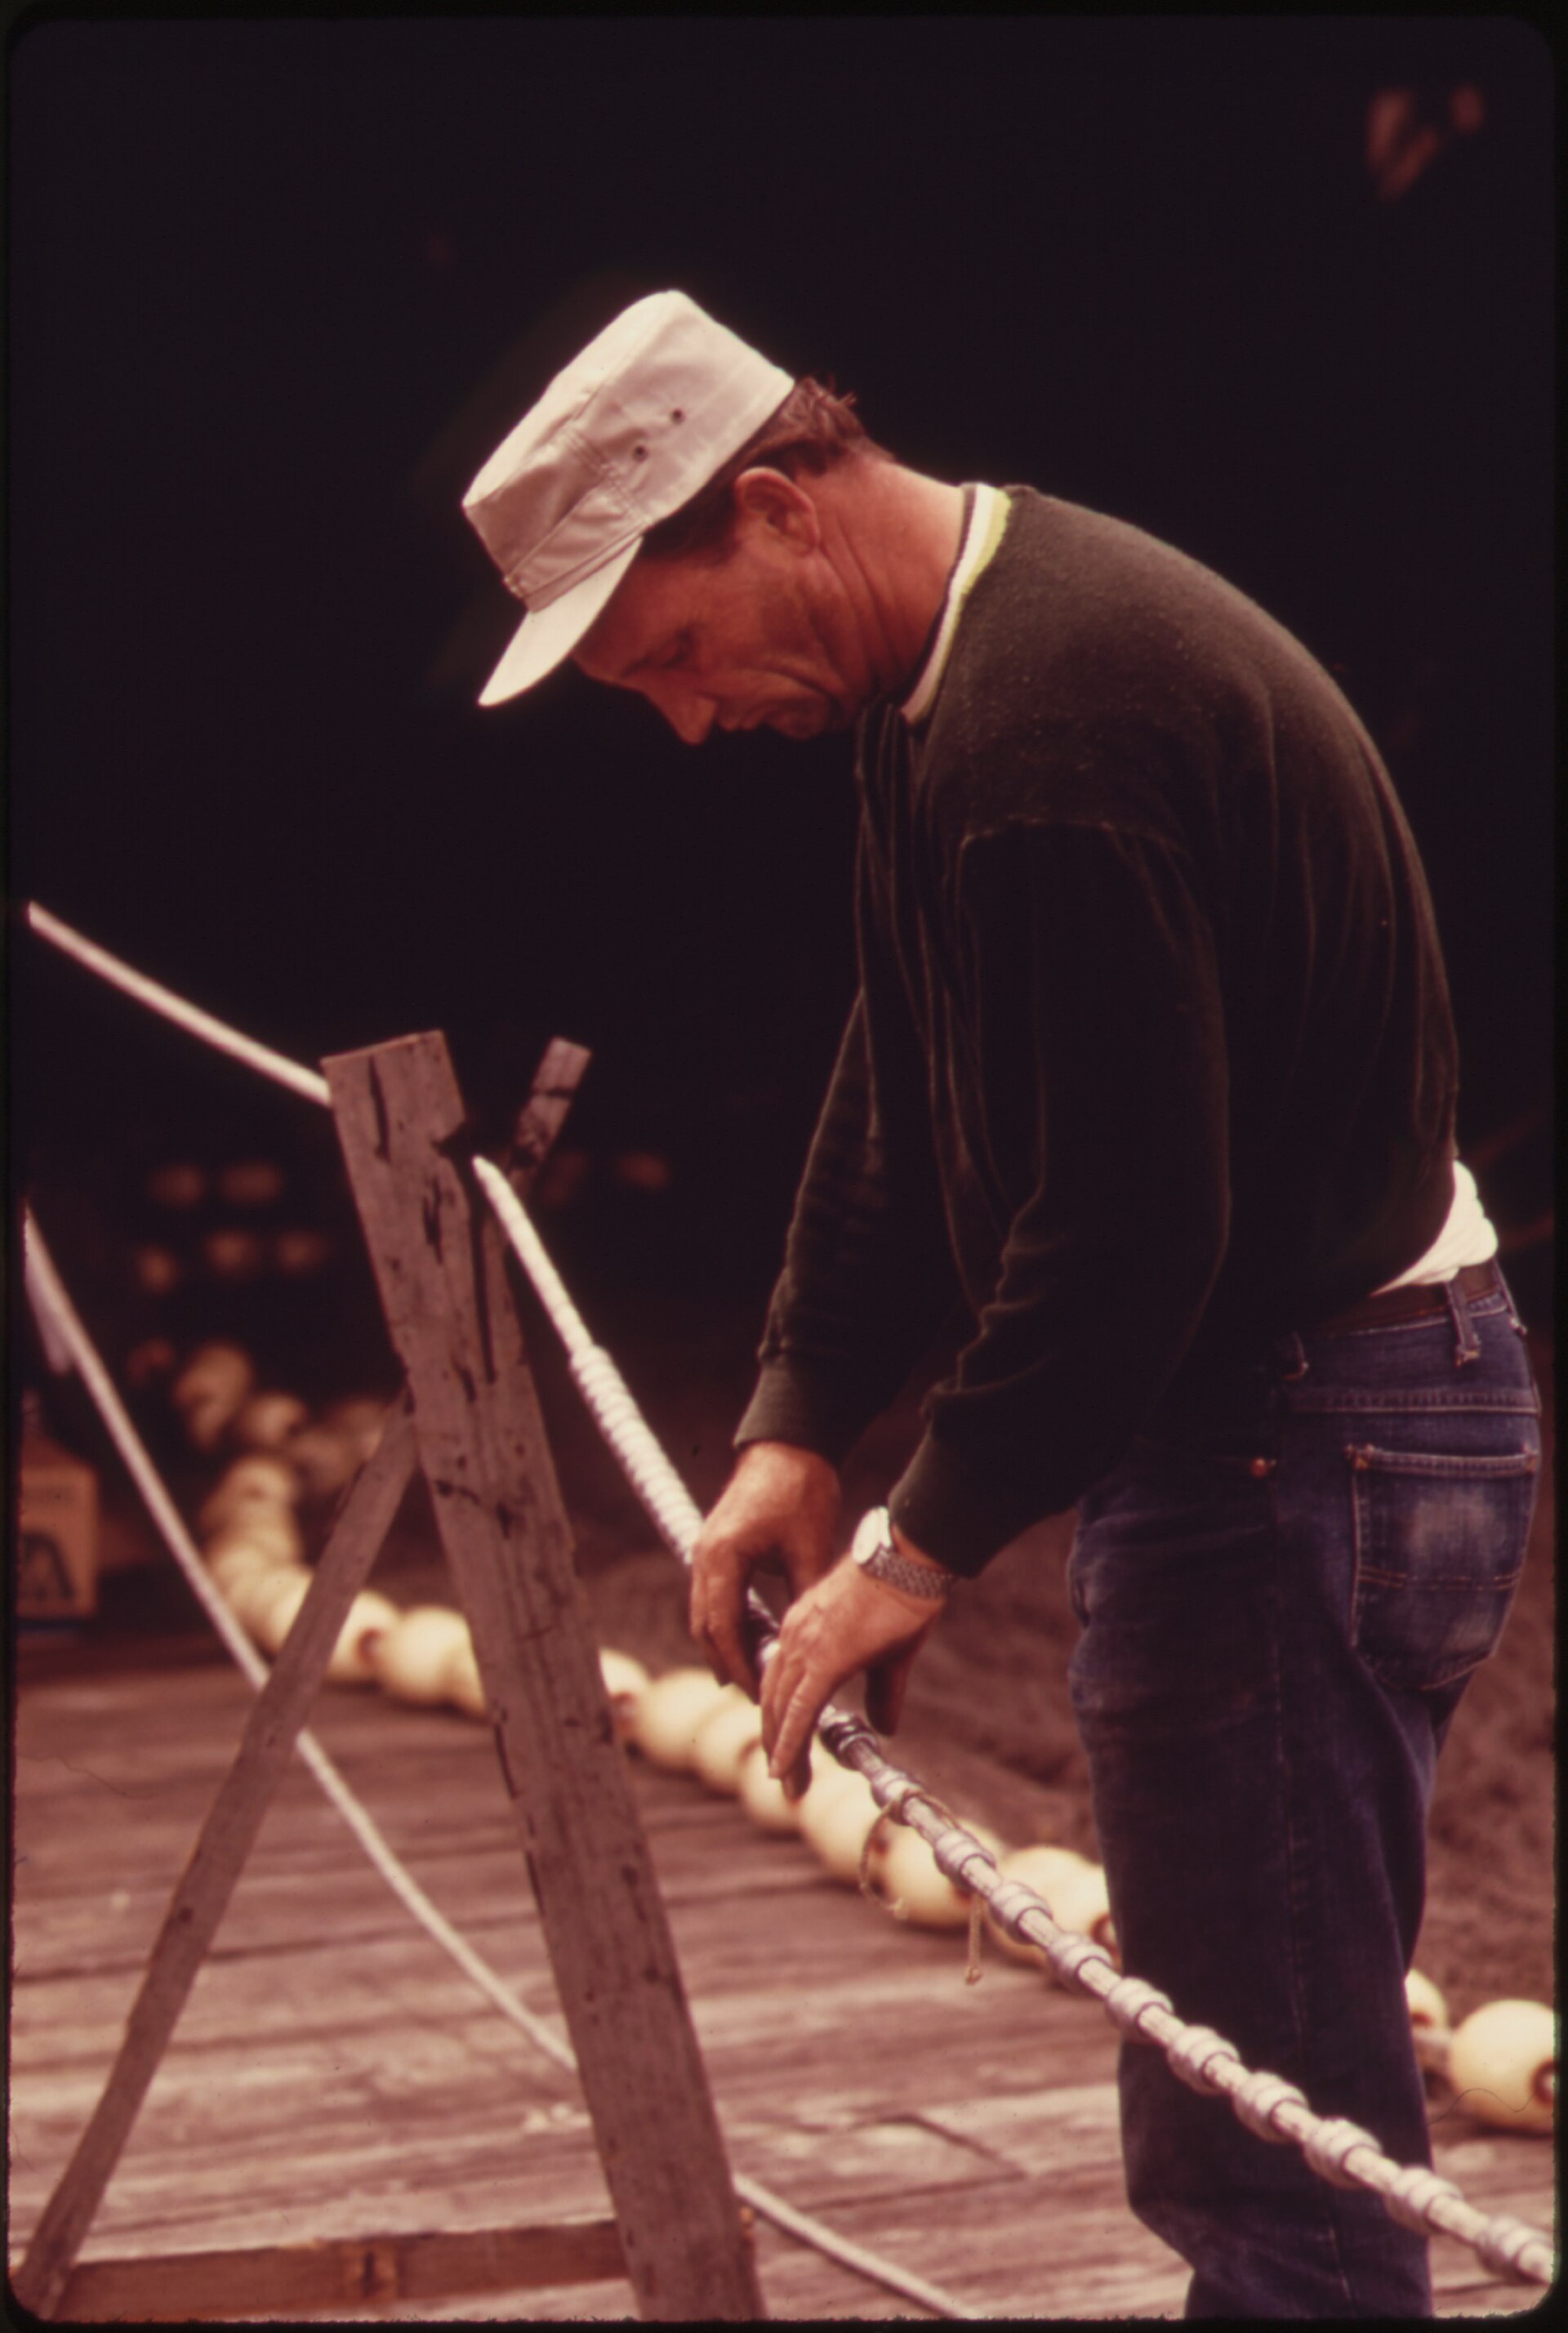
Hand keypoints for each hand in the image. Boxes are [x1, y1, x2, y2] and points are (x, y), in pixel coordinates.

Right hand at [689, 1441, 839, 1699]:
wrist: (791, 1445)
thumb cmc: (802, 1490)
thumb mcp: (810, 1548)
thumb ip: (806, 1596)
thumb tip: (814, 1645)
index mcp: (723, 1556)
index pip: (722, 1627)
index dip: (738, 1664)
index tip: (757, 1693)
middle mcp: (705, 1556)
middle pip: (705, 1626)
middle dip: (726, 1662)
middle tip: (753, 1696)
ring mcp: (707, 1551)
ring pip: (707, 1613)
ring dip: (727, 1644)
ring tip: (754, 1675)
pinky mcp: (717, 1547)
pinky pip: (715, 1595)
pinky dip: (731, 1621)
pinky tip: (755, 1637)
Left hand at [760, 1534, 942, 1798]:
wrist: (906, 1562)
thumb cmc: (903, 1598)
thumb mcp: (890, 1655)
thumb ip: (882, 1692)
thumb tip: (884, 1729)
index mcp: (803, 1630)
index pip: (781, 1684)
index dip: (781, 1719)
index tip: (784, 1749)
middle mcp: (794, 1638)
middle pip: (774, 1701)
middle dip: (777, 1741)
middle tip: (784, 1777)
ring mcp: (804, 1646)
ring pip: (782, 1710)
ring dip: (782, 1750)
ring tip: (788, 1784)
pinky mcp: (823, 1659)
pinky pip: (799, 1710)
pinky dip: (789, 1742)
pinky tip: (783, 1769)